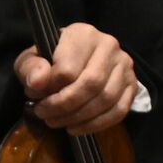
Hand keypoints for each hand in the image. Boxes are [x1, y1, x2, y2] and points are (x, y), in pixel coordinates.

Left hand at [13, 23, 137, 135]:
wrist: (73, 61)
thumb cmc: (50, 60)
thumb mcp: (31, 60)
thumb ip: (30, 68)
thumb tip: (38, 83)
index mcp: (83, 34)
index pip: (67, 70)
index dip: (48, 91)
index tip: (36, 98)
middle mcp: (109, 45)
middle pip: (91, 84)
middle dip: (65, 107)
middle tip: (46, 115)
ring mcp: (124, 64)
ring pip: (106, 98)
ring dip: (79, 118)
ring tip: (58, 122)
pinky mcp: (132, 83)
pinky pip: (120, 110)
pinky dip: (97, 125)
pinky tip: (77, 128)